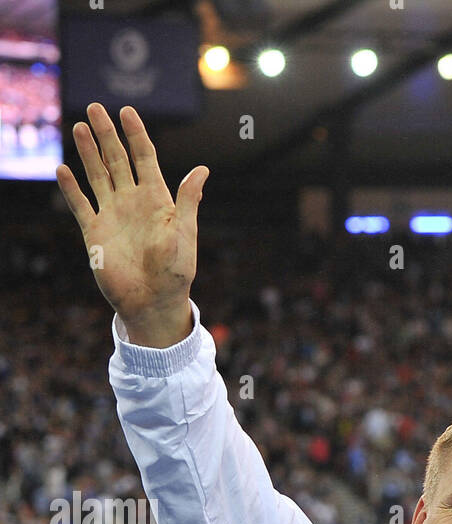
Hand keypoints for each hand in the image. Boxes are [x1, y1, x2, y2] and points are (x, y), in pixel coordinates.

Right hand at [56, 103, 208, 342]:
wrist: (153, 303)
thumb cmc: (175, 272)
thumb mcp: (185, 234)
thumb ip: (187, 201)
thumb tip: (203, 170)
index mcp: (157, 200)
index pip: (145, 158)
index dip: (136, 134)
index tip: (126, 111)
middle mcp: (133, 202)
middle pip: (118, 160)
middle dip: (107, 134)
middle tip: (95, 107)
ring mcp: (113, 215)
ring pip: (97, 176)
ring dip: (88, 153)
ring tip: (79, 127)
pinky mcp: (95, 232)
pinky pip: (80, 205)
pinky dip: (71, 189)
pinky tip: (63, 170)